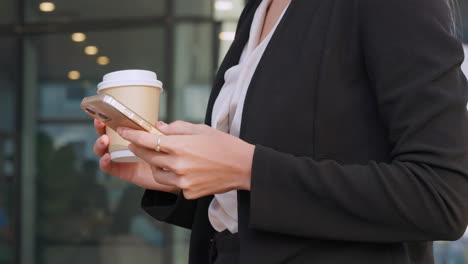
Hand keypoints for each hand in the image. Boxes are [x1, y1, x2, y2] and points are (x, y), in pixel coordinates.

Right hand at [93, 119, 178, 193]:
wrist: (173, 175)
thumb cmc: (168, 155)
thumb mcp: (167, 140)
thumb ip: (163, 132)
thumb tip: (158, 124)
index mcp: (132, 135)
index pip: (116, 124)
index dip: (109, 118)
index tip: (105, 112)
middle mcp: (123, 145)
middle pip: (105, 135)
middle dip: (100, 128)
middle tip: (101, 123)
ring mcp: (121, 158)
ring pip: (103, 151)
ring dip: (99, 145)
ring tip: (104, 140)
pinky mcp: (122, 171)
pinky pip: (109, 167)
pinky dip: (104, 163)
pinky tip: (106, 158)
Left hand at [117, 121, 254, 199]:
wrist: (243, 167)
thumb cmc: (224, 145)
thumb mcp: (201, 129)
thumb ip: (177, 128)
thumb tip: (159, 128)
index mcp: (180, 146)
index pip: (147, 141)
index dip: (132, 136)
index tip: (123, 131)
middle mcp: (178, 165)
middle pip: (148, 157)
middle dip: (139, 149)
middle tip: (136, 143)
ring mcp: (182, 182)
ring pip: (157, 173)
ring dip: (155, 165)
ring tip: (161, 157)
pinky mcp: (188, 193)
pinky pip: (172, 184)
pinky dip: (172, 176)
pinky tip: (182, 169)